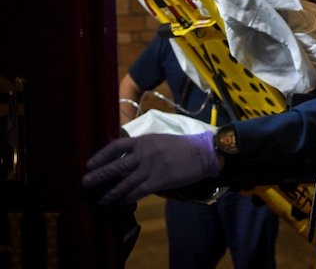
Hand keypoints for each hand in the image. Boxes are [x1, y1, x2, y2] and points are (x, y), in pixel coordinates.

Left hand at [82, 131, 219, 204]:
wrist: (201, 154)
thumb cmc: (180, 147)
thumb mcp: (157, 140)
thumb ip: (140, 148)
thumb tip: (123, 159)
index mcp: (143, 140)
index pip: (116, 146)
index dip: (100, 156)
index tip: (89, 164)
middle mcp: (144, 154)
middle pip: (115, 166)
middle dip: (98, 175)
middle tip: (84, 183)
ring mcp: (150, 168)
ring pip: (123, 183)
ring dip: (109, 192)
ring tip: (98, 199)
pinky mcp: (158, 181)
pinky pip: (136, 192)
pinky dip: (125, 199)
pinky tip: (117, 203)